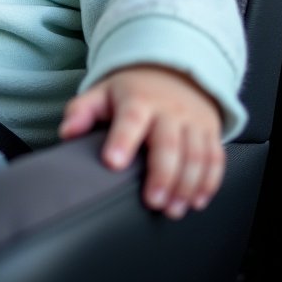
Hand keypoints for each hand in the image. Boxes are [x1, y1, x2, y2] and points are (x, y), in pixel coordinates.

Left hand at [59, 64, 224, 218]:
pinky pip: (215, 158)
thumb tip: (66, 133)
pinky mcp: (209, 132)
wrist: (171, 71)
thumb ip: (81, 111)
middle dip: (162, 174)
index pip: (130, 119)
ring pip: (196, 154)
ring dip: (187, 185)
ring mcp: (193, 121)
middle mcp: (169, 110)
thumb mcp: (103, 93)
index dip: (122, 140)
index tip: (112, 162)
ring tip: (172, 210)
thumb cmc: (131, 91)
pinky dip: (210, 182)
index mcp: (138, 100)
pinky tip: (196, 201)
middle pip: (169, 143)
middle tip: (152, 201)